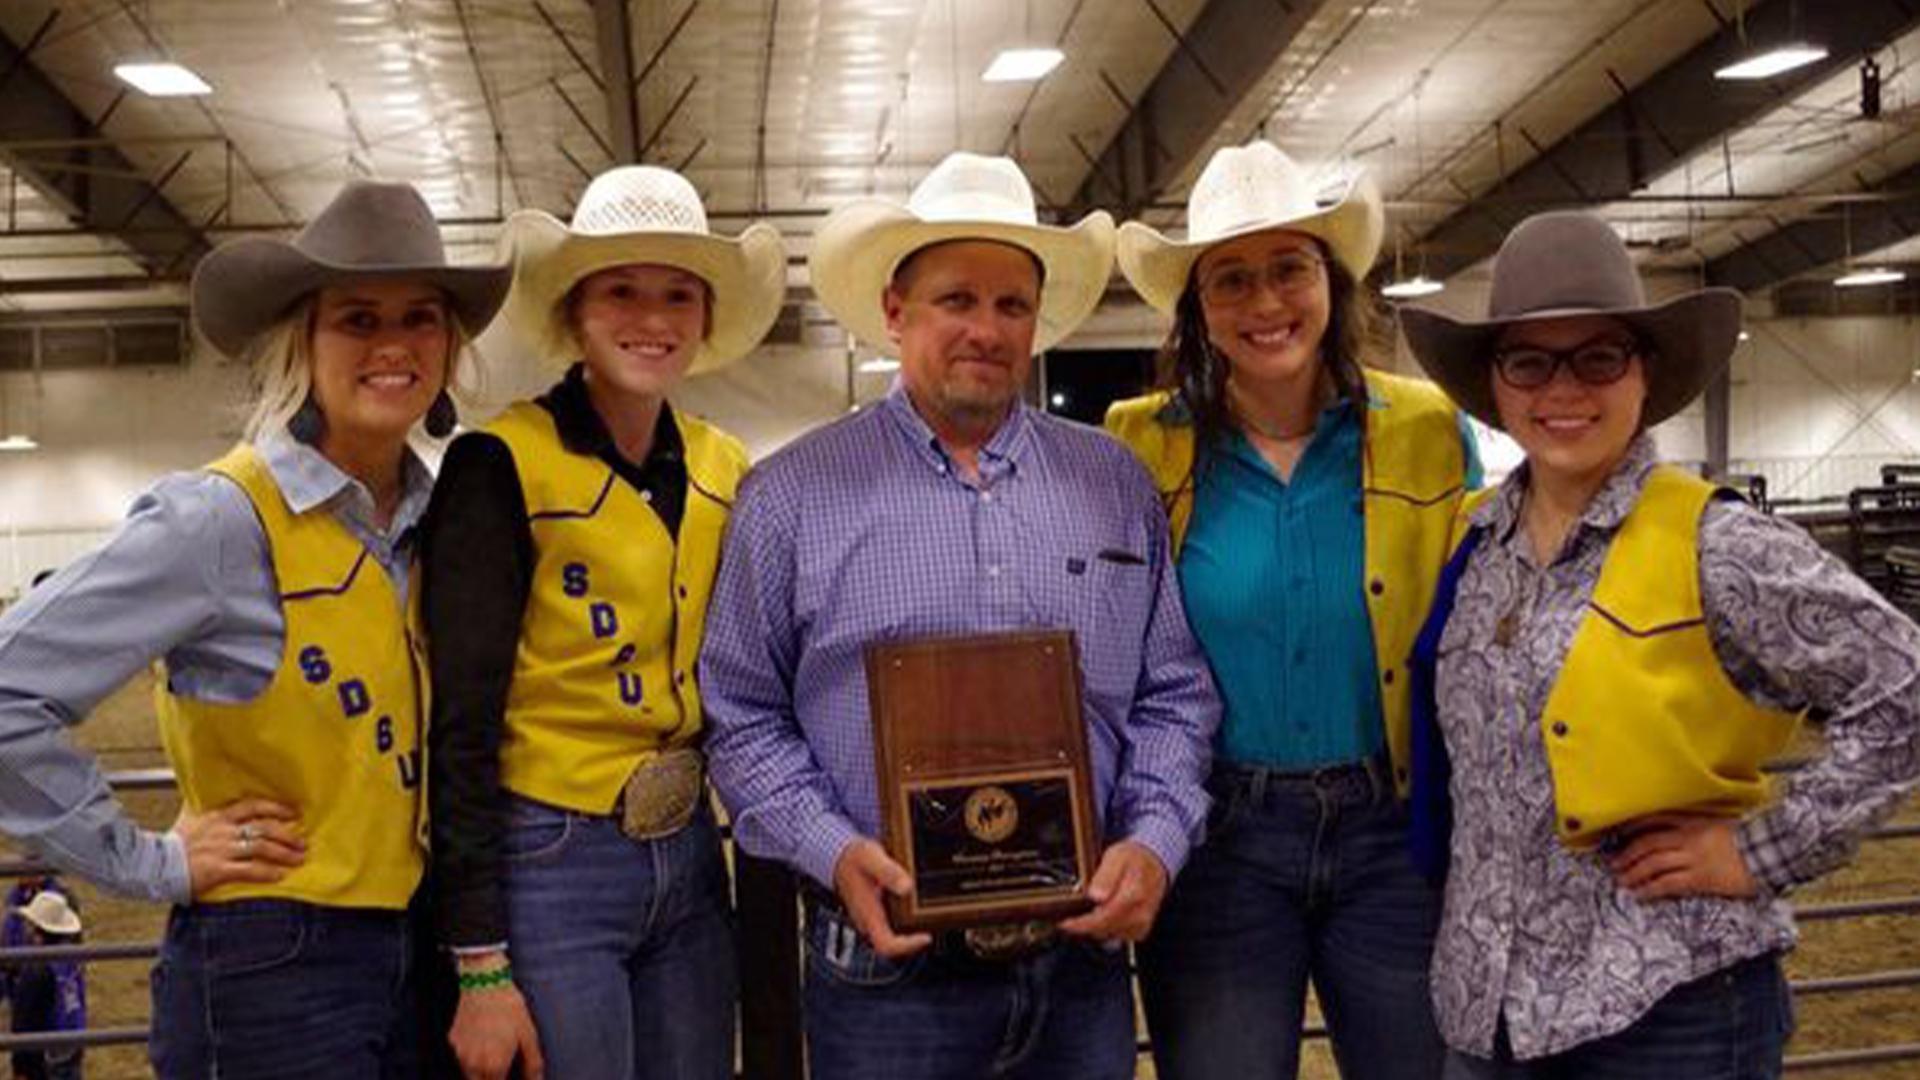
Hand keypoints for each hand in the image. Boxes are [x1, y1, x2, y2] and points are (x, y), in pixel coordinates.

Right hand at [171, 798, 304, 897]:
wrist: (151, 865)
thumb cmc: (171, 844)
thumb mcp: (189, 818)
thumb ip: (203, 806)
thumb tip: (206, 792)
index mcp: (217, 816)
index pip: (254, 806)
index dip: (276, 809)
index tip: (293, 814)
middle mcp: (223, 830)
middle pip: (264, 827)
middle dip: (287, 835)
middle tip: (302, 842)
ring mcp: (222, 850)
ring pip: (261, 847)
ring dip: (284, 853)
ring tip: (298, 858)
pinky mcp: (218, 869)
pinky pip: (249, 870)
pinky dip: (267, 872)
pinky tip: (280, 875)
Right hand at [448, 974, 544, 1079]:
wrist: (485, 981)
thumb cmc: (510, 1008)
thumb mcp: (528, 1035)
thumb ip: (532, 1064)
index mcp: (493, 1066)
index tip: (510, 1076)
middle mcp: (472, 1064)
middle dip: (491, 1079)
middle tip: (502, 1069)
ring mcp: (459, 1053)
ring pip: (468, 1073)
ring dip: (480, 1070)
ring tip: (494, 1050)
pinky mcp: (452, 1040)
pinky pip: (462, 1055)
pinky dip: (471, 1053)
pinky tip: (482, 1037)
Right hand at [831, 839, 930, 959]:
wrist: (840, 857)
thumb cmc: (854, 857)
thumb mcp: (871, 858)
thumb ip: (888, 872)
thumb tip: (907, 887)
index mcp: (867, 914)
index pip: (886, 945)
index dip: (908, 946)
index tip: (926, 936)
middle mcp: (868, 922)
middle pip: (893, 944)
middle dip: (914, 938)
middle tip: (934, 921)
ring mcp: (870, 920)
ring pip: (893, 935)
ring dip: (911, 929)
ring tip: (928, 912)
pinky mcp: (874, 914)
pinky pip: (891, 925)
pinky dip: (906, 919)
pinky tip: (916, 903)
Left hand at [1058, 840, 1168, 942]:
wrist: (1153, 864)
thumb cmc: (1133, 859)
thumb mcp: (1116, 857)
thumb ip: (1106, 876)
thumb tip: (1096, 895)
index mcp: (1133, 895)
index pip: (1104, 917)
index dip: (1082, 923)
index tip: (1065, 923)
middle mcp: (1139, 913)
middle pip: (1105, 929)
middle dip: (1084, 926)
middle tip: (1069, 918)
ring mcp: (1141, 924)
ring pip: (1109, 935)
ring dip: (1094, 928)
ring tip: (1084, 913)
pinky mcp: (1140, 930)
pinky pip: (1116, 936)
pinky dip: (1105, 929)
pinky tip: (1100, 916)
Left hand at [1608, 812, 1756, 900]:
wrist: (1770, 851)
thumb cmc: (1747, 840)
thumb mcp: (1718, 824)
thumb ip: (1697, 826)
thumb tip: (1678, 835)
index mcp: (1692, 822)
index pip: (1654, 821)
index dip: (1632, 828)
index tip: (1618, 835)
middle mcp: (1688, 838)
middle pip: (1648, 845)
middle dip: (1627, 855)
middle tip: (1613, 864)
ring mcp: (1694, 858)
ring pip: (1654, 864)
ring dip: (1633, 873)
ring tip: (1622, 881)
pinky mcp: (1701, 878)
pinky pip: (1668, 883)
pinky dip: (1650, 889)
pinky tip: (1640, 894)